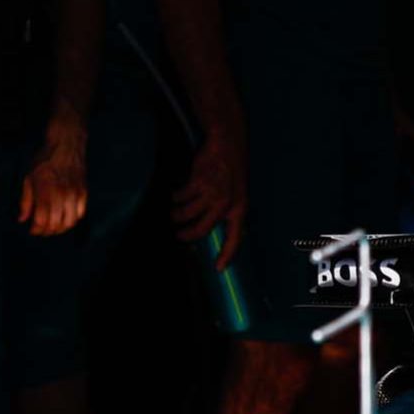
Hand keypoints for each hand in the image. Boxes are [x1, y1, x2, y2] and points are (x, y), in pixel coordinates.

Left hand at [17, 132, 87, 236]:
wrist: (66, 146)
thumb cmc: (44, 161)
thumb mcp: (28, 178)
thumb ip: (25, 200)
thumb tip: (22, 219)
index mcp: (45, 190)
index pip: (42, 219)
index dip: (37, 229)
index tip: (32, 231)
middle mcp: (61, 195)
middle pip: (56, 224)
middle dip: (47, 231)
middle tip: (42, 231)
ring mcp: (75, 195)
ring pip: (70, 222)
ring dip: (61, 229)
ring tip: (53, 228)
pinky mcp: (84, 193)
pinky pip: (80, 214)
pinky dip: (72, 221)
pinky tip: (65, 219)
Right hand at [173, 129, 245, 268]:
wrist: (227, 145)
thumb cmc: (230, 171)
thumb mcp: (236, 193)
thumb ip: (226, 209)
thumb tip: (211, 226)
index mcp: (239, 209)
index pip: (235, 238)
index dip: (227, 254)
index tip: (219, 268)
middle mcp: (226, 204)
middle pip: (202, 229)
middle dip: (187, 234)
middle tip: (179, 235)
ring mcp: (212, 193)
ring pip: (186, 213)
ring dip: (177, 215)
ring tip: (174, 213)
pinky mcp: (198, 182)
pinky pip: (180, 197)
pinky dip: (175, 197)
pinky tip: (176, 194)